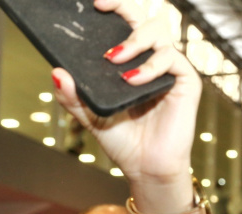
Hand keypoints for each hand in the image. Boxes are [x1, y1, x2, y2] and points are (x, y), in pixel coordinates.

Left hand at [52, 0, 200, 204]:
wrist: (145, 169)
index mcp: (132, 60)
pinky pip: (171, 59)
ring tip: (113, 59)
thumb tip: (55, 72)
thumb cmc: (123, 140)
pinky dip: (149, 67)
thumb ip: (72, 96)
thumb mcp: (89, 116)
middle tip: (102, 7)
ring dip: (134, 39)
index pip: (125, 22)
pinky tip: (132, 80)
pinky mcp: (185, 82)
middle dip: (124, 5)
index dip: (114, 5)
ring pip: (159, 30)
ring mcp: (170, 68)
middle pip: (145, 16)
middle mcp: (152, 59)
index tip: (95, 2)